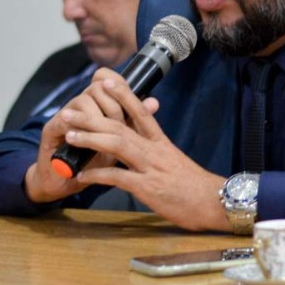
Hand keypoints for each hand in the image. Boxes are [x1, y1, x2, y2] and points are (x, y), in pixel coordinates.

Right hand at [24, 67, 133, 202]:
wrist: (64, 183)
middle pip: (98, 87)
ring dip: (98, 117)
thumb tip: (154, 102)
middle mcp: (80, 104)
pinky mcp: (51, 128)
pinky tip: (84, 138)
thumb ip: (134, 122)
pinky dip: (79, 128)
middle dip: (114, 105)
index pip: (106, 78)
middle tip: (120, 125)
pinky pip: (66, 119)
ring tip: (103, 135)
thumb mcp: (118, 142)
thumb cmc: (93, 161)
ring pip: (84, 100)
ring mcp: (65, 114)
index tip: (129, 97)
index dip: (118, 83)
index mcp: (97, 104)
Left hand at [64, 70, 229, 231]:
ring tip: (69, 134)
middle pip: (121, 125)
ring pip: (118, 144)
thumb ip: (157, 150)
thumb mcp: (175, 161)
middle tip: (69, 110)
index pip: (140, 111)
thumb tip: (144, 142)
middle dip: (93, 116)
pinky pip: (118, 178)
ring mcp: (151, 168)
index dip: (122, 94)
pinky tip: (82, 176)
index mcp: (161, 142)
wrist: (215, 202)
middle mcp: (155, 150)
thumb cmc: (194, 185)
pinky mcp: (148, 188)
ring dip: (91, 138)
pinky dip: (98, 175)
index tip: (104, 82)